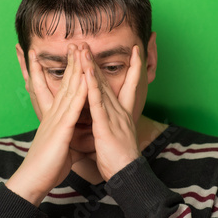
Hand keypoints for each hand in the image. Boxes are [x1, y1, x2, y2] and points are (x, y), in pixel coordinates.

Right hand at [6, 45, 86, 205]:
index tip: (74, 55)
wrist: (33, 179)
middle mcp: (55, 113)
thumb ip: (69, 136)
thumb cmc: (48, 165)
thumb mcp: (62, 145)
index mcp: (56, 116)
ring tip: (80, 52)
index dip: (70, 71)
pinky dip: (78, 93)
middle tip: (75, 43)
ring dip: (75, 70)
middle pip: (64, 83)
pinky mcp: (60, 131)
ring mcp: (56, 120)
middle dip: (71, 62)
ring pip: (68, 90)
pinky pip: (72, 109)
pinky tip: (84, 80)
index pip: (63, 88)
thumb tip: (75, 136)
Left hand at [80, 44, 141, 180]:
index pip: (125, 84)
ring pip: (100, 87)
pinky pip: (97, 103)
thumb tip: (104, 116)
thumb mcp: (115, 135)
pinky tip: (86, 73)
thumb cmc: (119, 158)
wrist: (128, 175)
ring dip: (91, 67)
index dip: (130, 66)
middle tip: (85, 43)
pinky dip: (92, 86)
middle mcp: (118, 110)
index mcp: (120, 112)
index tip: (134, 50)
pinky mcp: (106, 125)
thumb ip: (110, 122)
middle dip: (95, 60)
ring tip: (83, 50)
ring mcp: (113, 115)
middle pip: (105, 81)